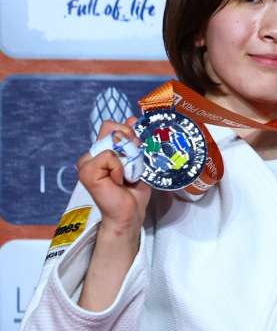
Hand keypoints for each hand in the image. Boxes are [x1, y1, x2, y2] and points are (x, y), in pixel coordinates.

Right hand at [77, 118, 150, 236]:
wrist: (130, 213)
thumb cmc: (133, 191)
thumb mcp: (136, 161)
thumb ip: (132, 141)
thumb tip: (132, 118)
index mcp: (102, 151)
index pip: (111, 126)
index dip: (128, 132)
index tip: (136, 149)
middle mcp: (92, 154)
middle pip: (111, 128)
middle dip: (130, 143)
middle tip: (132, 166)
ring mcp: (86, 162)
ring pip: (113, 144)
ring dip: (127, 161)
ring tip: (125, 177)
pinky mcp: (86, 170)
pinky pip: (109, 157)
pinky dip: (119, 169)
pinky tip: (117, 182)